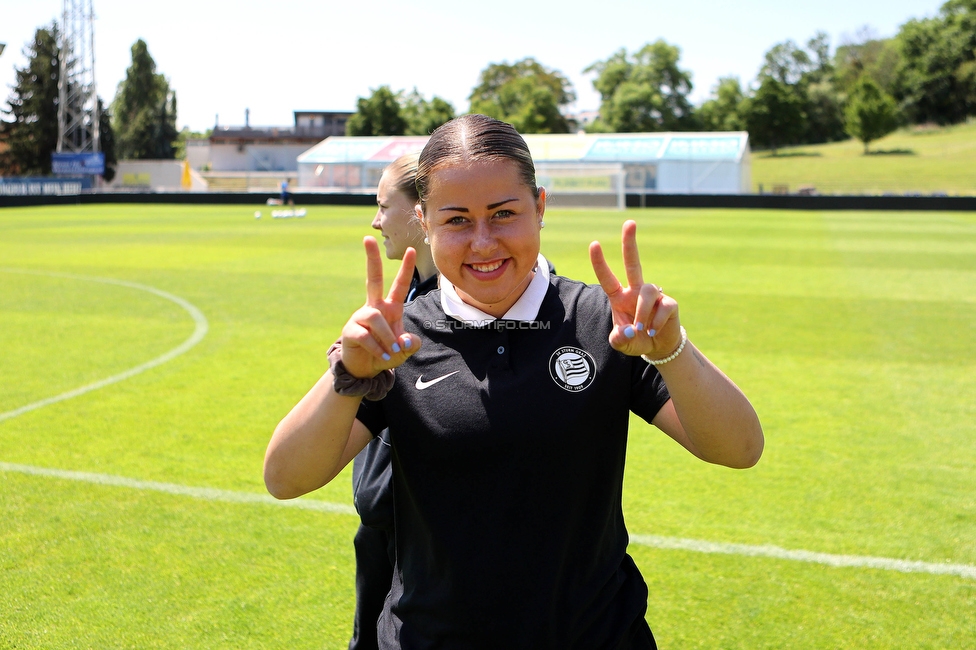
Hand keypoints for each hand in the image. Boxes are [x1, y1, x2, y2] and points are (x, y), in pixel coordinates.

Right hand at [339, 237, 420, 377]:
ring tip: (392, 352)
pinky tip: (382, 356)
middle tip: (367, 238)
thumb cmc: (386, 354)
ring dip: (387, 337)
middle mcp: (374, 308)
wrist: (365, 370)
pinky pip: (365, 335)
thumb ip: (410, 344)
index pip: (399, 285)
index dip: (406, 269)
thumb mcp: (404, 351)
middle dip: (371, 259)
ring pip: (375, 318)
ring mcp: (360, 318)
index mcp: (390, 308)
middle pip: (372, 279)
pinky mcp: (350, 331)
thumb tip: (407, 340)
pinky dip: (377, 348)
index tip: (412, 250)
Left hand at [589, 220, 680, 358]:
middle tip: (629, 222)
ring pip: (646, 291)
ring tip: (641, 329)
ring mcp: (654, 295)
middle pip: (633, 263)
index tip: (594, 243)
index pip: (608, 278)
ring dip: (641, 312)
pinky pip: (662, 307)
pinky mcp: (669, 303)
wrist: (658, 347)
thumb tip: (628, 331)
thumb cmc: (635, 340)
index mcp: (620, 297)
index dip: (600, 262)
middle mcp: (636, 291)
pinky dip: (656, 322)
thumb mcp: (622, 343)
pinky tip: (653, 330)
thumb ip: (618, 339)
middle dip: (630, 243)